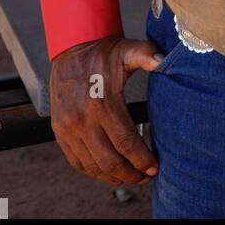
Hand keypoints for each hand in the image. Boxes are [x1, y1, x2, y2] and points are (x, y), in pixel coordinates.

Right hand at [50, 35, 165, 185]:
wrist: (70, 47)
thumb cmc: (102, 51)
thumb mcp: (127, 49)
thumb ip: (147, 55)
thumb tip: (164, 60)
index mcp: (101, 103)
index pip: (125, 142)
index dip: (141, 159)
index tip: (155, 167)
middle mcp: (82, 119)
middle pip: (109, 160)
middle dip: (130, 174)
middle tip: (146, 176)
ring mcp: (68, 128)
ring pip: (92, 165)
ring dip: (112, 177)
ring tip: (130, 177)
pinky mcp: (60, 132)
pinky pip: (76, 161)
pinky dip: (93, 171)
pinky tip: (107, 171)